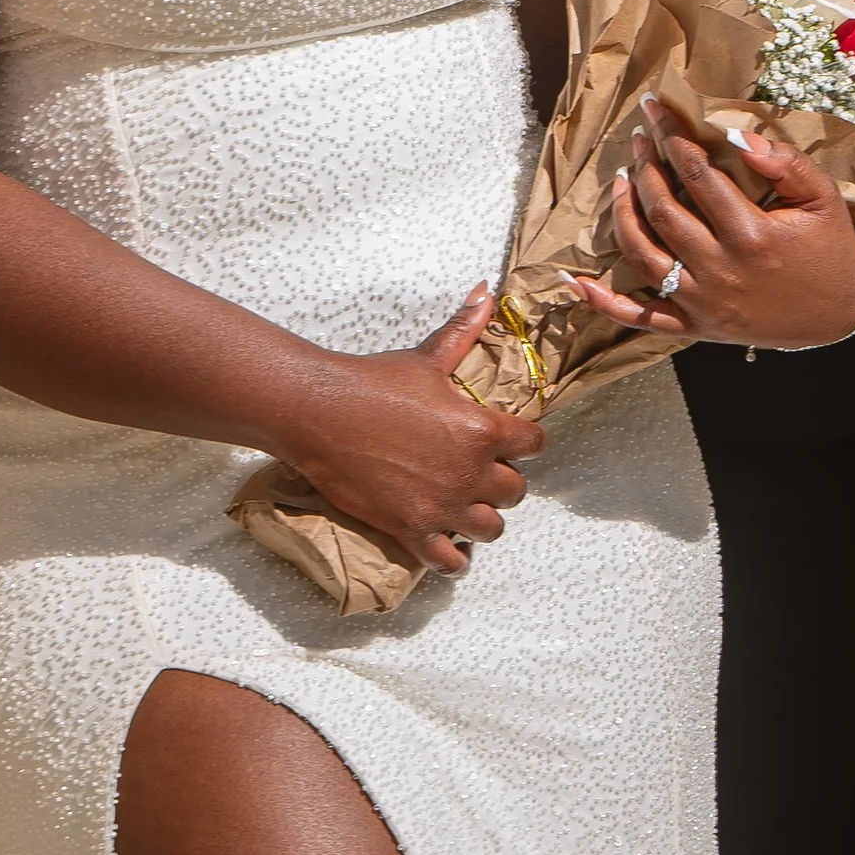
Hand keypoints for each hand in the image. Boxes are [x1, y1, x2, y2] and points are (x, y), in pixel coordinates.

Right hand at [280, 286, 545, 576]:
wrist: (320, 411)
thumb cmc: (372, 381)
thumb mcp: (426, 357)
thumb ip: (463, 330)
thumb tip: (485, 292)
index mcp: (482, 428)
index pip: (533, 444)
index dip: (524, 442)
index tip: (511, 442)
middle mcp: (470, 472)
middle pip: (516, 491)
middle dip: (502, 483)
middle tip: (480, 474)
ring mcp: (443, 505)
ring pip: (492, 528)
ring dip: (482, 519)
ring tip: (465, 509)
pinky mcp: (412, 529)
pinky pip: (450, 562)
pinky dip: (454, 559)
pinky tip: (446, 544)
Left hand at [563, 103, 854, 351]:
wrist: (841, 314)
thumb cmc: (831, 250)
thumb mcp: (823, 198)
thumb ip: (783, 163)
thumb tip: (735, 135)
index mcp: (752, 235)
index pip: (697, 174)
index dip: (672, 136)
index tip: (654, 109)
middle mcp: (720, 270)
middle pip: (663, 209)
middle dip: (646, 166)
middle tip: (638, 139)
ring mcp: (702, 303)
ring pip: (642, 255)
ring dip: (622, 213)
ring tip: (620, 181)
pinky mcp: (694, 327)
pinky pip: (640, 318)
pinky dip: (603, 303)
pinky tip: (574, 280)